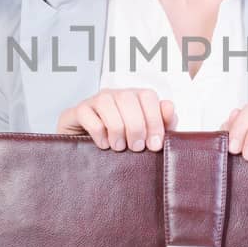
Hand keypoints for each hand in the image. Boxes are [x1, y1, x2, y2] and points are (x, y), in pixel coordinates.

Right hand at [57, 87, 176, 151]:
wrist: (88, 151)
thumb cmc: (122, 142)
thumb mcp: (146, 136)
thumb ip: (163, 123)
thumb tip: (170, 108)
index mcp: (134, 97)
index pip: (148, 96)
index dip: (154, 120)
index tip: (154, 145)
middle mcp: (115, 94)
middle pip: (128, 99)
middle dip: (136, 127)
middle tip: (136, 148)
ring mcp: (95, 101)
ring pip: (107, 103)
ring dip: (117, 128)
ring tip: (119, 147)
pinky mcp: (78, 111)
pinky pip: (88, 115)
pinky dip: (98, 132)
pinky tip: (103, 144)